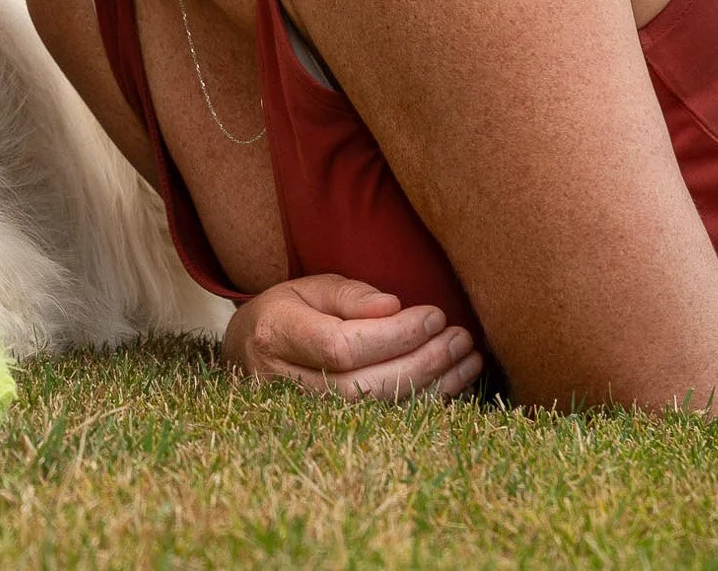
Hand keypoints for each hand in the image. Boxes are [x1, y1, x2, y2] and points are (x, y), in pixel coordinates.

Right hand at [222, 274, 483, 401]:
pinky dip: (424, 403)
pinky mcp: (327, 430)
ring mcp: (301, 414)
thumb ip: (350, 295)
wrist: (250, 351)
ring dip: (431, 386)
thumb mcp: (311, 287)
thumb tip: (393, 308)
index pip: (342, 346)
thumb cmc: (288, 311)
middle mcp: (284, 381)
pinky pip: (383, 423)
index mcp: (276, 335)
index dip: (394, 336)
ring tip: (467, 356)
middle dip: (421, 362)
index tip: (434, 315)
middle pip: (363, 385)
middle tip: (459, 336)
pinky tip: (454, 381)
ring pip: (376, 411)